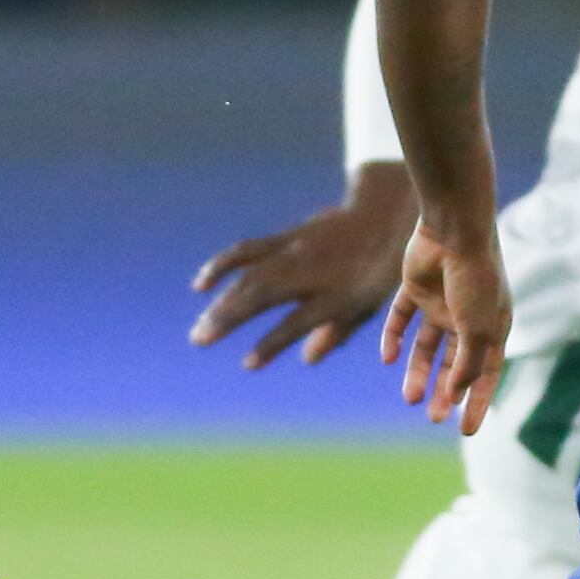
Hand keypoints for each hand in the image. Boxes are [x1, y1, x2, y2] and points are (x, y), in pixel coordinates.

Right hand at [189, 164, 419, 369]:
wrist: (380, 215)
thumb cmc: (375, 270)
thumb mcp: (366, 306)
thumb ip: (336, 332)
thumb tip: (307, 360)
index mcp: (336, 294)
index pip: (297, 323)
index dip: (272, 343)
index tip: (248, 364)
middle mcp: (309, 271)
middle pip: (261, 294)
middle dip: (228, 317)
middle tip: (199, 339)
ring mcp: (292, 251)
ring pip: (248, 274)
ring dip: (219, 299)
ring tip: (199, 323)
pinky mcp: (282, 238)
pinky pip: (246, 252)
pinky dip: (222, 267)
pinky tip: (202, 284)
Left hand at [381, 222, 510, 431]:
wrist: (453, 229)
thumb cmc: (475, 279)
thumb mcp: (478, 329)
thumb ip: (467, 364)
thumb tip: (455, 392)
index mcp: (492, 327)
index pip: (485, 374)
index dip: (477, 402)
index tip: (465, 431)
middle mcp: (467, 317)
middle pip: (453, 363)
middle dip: (443, 391)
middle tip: (431, 417)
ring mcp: (440, 302)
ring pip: (426, 346)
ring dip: (417, 372)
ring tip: (408, 397)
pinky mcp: (415, 288)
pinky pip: (401, 318)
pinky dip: (393, 338)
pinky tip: (388, 359)